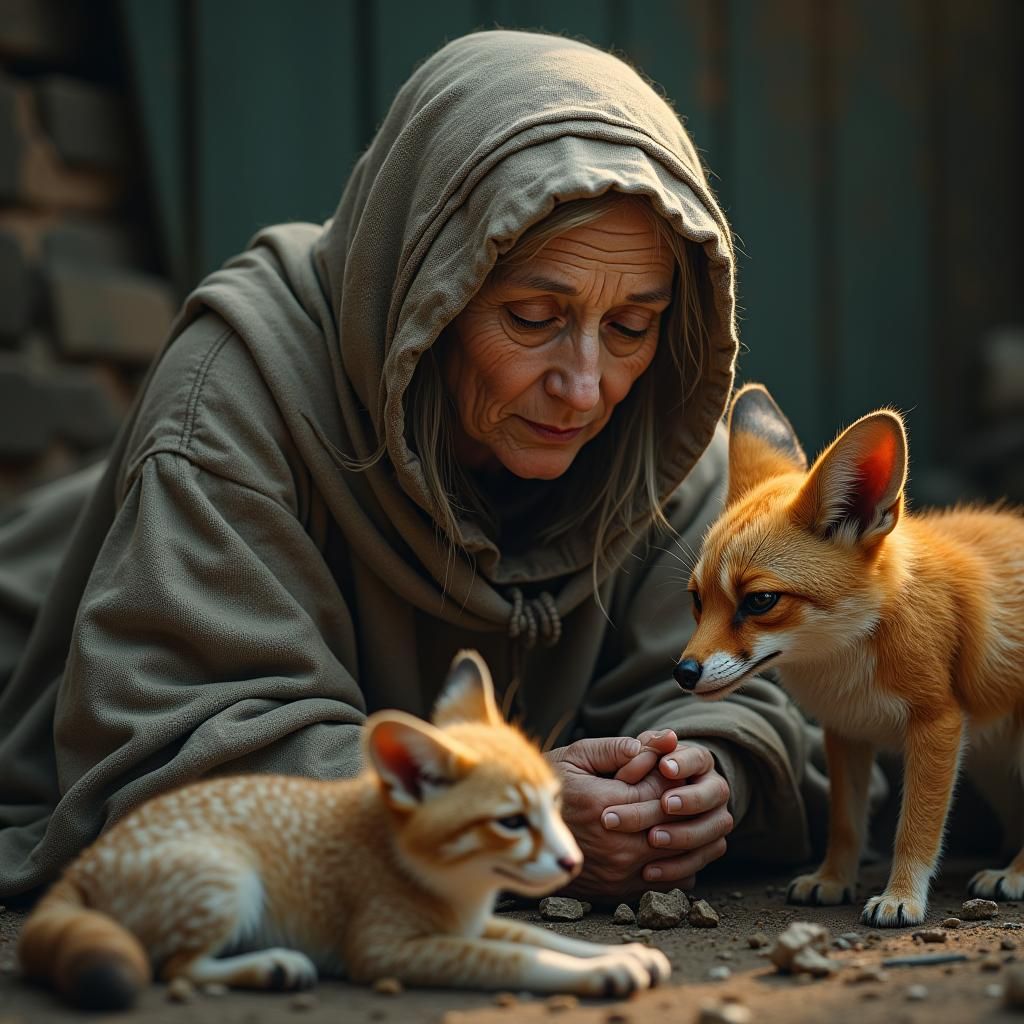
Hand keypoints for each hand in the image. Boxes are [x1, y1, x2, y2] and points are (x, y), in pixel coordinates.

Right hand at [546, 733, 731, 901]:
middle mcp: (614, 845)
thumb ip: (617, 748)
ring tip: (678, 811)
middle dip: (682, 801)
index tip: (669, 766)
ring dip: (685, 831)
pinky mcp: (620, 891)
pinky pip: (669, 879)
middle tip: (682, 786)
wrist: (520, 839)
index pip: (661, 790)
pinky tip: (671, 840)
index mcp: (601, 805)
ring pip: (677, 852)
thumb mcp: (575, 757)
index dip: (672, 776)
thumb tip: (662, 740)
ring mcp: (619, 872)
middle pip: (672, 821)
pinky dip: (679, 860)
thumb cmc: (549, 789)